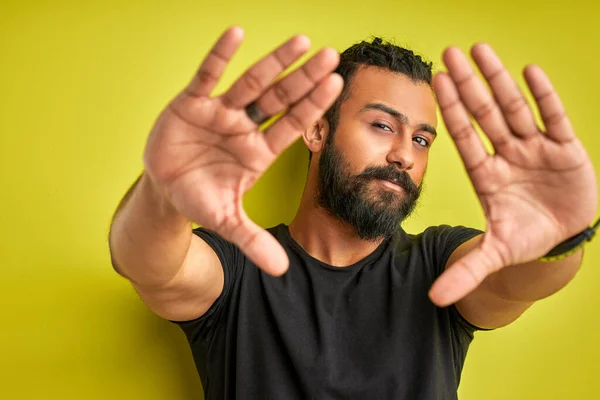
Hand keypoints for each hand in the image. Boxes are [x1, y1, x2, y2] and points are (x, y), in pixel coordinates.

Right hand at [143, 27, 342, 275]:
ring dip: (275, 63)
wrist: (166, 191)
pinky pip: (206, 76)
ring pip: (252, 83)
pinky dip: (219, 57)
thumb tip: (283, 270)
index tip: (336, 85)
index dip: (313, 106)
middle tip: (332, 57)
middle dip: (304, 79)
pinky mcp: (191, 104)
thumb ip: (254, 241)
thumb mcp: (228, 222)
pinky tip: (235, 33)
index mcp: (257, 152)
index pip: (292, 125)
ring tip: (302, 42)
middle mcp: (244, 128)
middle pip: (280, 99)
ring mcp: (220, 113)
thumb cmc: (201, 200)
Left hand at [429, 43, 597, 305]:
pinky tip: (529, 71)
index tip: (434, 82)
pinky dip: (543, 96)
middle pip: (484, 114)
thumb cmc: (524, 238)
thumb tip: (434, 300)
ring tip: (480, 49)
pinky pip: (554, 118)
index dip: (451, 109)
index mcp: (486, 175)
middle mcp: (507, 155)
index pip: (464, 136)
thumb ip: (467, 271)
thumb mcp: (495, 254)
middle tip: (448, 53)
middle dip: (468, 85)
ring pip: (514, 108)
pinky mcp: (566, 150)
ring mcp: (535, 149)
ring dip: (499, 80)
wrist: (560, 239)